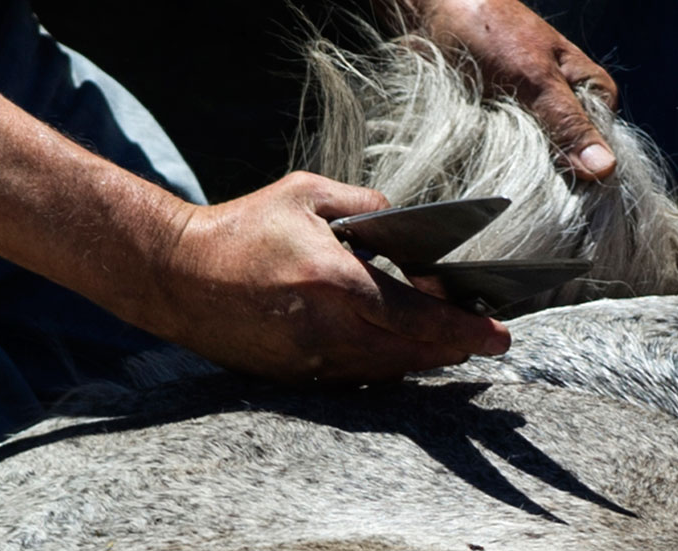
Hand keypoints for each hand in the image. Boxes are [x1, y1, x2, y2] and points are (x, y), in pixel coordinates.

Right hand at [155, 172, 510, 383]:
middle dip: (453, 349)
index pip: (417, 316)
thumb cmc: (241, 228)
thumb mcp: (304, 194)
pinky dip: (382, 368)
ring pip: (386, 373)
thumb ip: (365, 204)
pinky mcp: (292, 379)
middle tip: (479, 339)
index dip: (464, 329)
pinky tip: (392, 351)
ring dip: (420, 360)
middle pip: (411, 354)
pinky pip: (353, 381)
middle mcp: (326, 330)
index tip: (499, 335)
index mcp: (334, 281)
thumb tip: (404, 226)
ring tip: (444, 344)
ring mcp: (308, 362)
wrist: (178, 275)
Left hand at [416, 0, 618, 179]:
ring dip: (514, 176)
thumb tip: (604, 169)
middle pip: (567, 167)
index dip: (584, 180)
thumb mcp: (535, 78)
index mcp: (589, 95)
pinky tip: (480, 172)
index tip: (563, 196)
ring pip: (532, 168)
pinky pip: (499, 162)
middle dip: (546, 179)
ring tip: (498, 174)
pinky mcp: (496, 132)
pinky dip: (489, 167)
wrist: (432, 16)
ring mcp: (529, 124)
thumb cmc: (491, 33)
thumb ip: (567, 123)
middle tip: (522, 182)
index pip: (601, 154)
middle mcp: (564, 112)